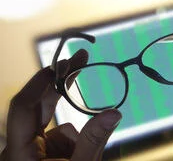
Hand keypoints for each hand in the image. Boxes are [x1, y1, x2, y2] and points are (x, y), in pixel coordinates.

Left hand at [0, 49, 121, 160]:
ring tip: (84, 160)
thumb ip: (93, 141)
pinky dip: (75, 145)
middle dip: (61, 85)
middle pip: (39, 107)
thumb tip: (115, 112)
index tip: (64, 63)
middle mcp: (20, 148)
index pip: (23, 106)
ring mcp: (31, 152)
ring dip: (76, 137)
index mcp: (20, 153)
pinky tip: (80, 159)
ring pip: (57, 129)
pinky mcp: (41, 155)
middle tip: (80, 60)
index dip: (42, 81)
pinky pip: (60, 140)